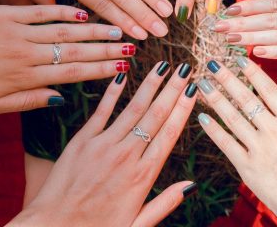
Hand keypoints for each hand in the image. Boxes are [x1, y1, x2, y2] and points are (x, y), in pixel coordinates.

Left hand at [0, 5, 133, 116]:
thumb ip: (26, 102)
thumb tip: (60, 100)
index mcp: (23, 77)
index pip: (71, 73)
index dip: (100, 70)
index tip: (123, 68)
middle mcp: (26, 53)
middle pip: (75, 50)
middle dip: (107, 49)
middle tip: (133, 47)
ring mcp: (18, 30)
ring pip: (63, 30)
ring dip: (94, 30)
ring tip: (119, 28)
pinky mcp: (7, 13)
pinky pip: (41, 11)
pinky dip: (63, 11)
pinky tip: (83, 12)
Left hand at [9, 61, 197, 226]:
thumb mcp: (137, 226)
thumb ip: (164, 204)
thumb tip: (191, 185)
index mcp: (142, 176)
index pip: (169, 134)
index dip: (184, 109)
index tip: (194, 89)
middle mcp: (126, 156)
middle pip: (156, 115)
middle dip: (173, 89)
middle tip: (185, 68)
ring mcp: (103, 146)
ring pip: (132, 108)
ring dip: (150, 85)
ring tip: (163, 66)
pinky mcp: (81, 142)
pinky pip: (101, 111)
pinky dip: (114, 92)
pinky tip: (124, 76)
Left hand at [197, 58, 276, 225]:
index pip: (269, 90)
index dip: (253, 72)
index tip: (239, 58)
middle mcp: (274, 130)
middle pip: (246, 99)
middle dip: (228, 79)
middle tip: (213, 63)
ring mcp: (259, 148)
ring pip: (232, 117)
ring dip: (216, 99)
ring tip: (202, 84)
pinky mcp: (247, 167)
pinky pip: (226, 144)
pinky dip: (213, 131)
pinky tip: (202, 118)